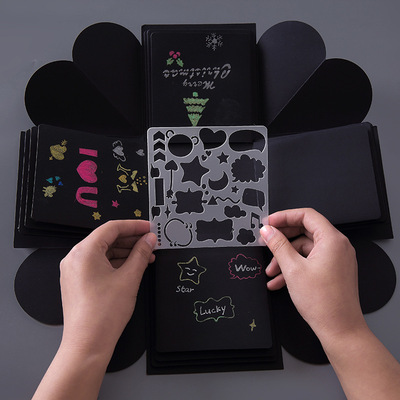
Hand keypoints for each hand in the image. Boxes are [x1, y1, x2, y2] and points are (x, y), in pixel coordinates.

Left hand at [60, 219, 156, 358]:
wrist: (88, 345)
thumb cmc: (104, 314)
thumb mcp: (129, 278)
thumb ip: (141, 254)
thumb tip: (149, 240)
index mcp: (84, 252)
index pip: (111, 228)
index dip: (134, 226)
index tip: (149, 227)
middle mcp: (75, 258)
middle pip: (107, 239)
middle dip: (131, 240)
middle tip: (150, 241)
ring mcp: (75, 270)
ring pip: (104, 252)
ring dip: (125, 252)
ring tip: (146, 256)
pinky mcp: (78, 281)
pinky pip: (99, 264)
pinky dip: (116, 263)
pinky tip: (133, 266)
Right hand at [260, 208, 364, 342]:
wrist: (340, 330)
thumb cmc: (324, 302)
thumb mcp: (292, 269)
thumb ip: (278, 245)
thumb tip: (268, 231)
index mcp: (332, 240)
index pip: (306, 215)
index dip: (284, 216)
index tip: (270, 222)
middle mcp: (337, 246)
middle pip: (305, 231)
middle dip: (282, 239)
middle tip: (267, 241)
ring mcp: (336, 259)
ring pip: (305, 249)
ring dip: (285, 257)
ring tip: (271, 271)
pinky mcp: (333, 270)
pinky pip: (310, 261)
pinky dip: (294, 267)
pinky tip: (279, 280)